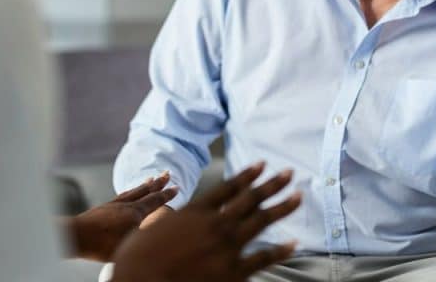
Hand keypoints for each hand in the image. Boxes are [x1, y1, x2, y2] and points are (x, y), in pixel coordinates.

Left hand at [68, 171, 177, 261]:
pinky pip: (121, 196)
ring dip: (144, 185)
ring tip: (150, 179)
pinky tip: (129, 192)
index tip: (177, 187)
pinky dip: (129, 192)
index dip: (167, 195)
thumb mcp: (129, 244)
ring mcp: (114, 205)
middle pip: (145, 191)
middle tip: (167, 174)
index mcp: (135, 213)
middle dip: (158, 183)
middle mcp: (126, 205)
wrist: (75, 236)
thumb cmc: (101, 244)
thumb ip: (144, 239)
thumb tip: (157, 237)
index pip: (155, 201)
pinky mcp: (103, 208)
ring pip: (133, 191)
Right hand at [111, 163, 301, 281]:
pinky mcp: (233, 271)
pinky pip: (263, 257)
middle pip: (251, 198)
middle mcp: (214, 223)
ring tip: (298, 196)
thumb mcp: (149, 228)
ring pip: (261, 220)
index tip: (262, 164)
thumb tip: (165, 214)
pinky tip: (293, 242)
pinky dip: (280, 249)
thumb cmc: (137, 259)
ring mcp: (226, 246)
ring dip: (282, 206)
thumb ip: (164, 219)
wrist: (140, 281)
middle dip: (273, 184)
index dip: (247, 175)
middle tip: (289, 173)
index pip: (228, 187)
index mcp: (195, 210)